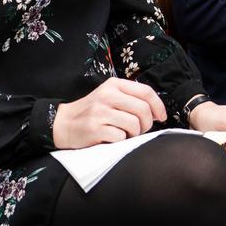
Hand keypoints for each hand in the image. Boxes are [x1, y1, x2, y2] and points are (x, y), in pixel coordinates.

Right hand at [52, 78, 167, 148]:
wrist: (64, 123)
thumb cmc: (93, 111)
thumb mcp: (109, 96)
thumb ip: (130, 98)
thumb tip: (156, 111)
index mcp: (114, 84)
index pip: (146, 92)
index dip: (158, 106)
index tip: (161, 117)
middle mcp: (108, 95)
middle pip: (143, 110)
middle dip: (147, 124)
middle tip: (140, 130)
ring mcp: (101, 112)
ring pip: (134, 124)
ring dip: (133, 134)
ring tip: (124, 134)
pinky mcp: (95, 128)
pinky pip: (121, 137)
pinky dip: (120, 141)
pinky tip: (112, 138)